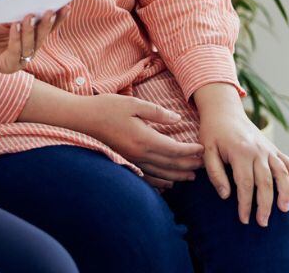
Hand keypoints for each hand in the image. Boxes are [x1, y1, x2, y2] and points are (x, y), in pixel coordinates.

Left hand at [0, 11, 58, 72]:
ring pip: (31, 47)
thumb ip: (23, 11)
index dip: (58, 19)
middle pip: (42, 38)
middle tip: (51, 10)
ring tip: (30, 16)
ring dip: (31, 31)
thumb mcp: (7, 14)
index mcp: (30, 38)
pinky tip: (15, 26)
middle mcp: (26, 51)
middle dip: (48, 25)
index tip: (66, 5)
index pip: (48, 29)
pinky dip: (16, 39)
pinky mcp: (6, 67)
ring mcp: (17, 61)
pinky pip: (15, 53)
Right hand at [77, 93, 203, 188]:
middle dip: (189, 164)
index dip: (190, 151)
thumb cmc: (108, 107)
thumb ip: (157, 113)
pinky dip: (160, 182)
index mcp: (144, 139)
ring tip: (191, 176)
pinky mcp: (127, 161)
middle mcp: (139, 153)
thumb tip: (177, 119)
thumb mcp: (134, 104)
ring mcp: (132, 159)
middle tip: (204, 164)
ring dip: (178, 175)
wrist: (85, 118)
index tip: (202, 149)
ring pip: (160, 173)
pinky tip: (168, 184)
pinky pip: (147, 176)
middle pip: (170, 164)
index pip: (173, 149)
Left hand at [194, 83, 288, 226]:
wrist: (224, 111)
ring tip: (283, 211)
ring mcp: (268, 149)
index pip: (246, 184)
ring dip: (285, 193)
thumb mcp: (206, 150)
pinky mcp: (274, 148)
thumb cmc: (212, 132)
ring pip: (283, 174)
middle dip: (265, 205)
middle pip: (266, 182)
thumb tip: (226, 196)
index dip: (246, 204)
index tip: (244, 219)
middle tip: (263, 223)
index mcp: (240, 151)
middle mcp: (258, 150)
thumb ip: (215, 173)